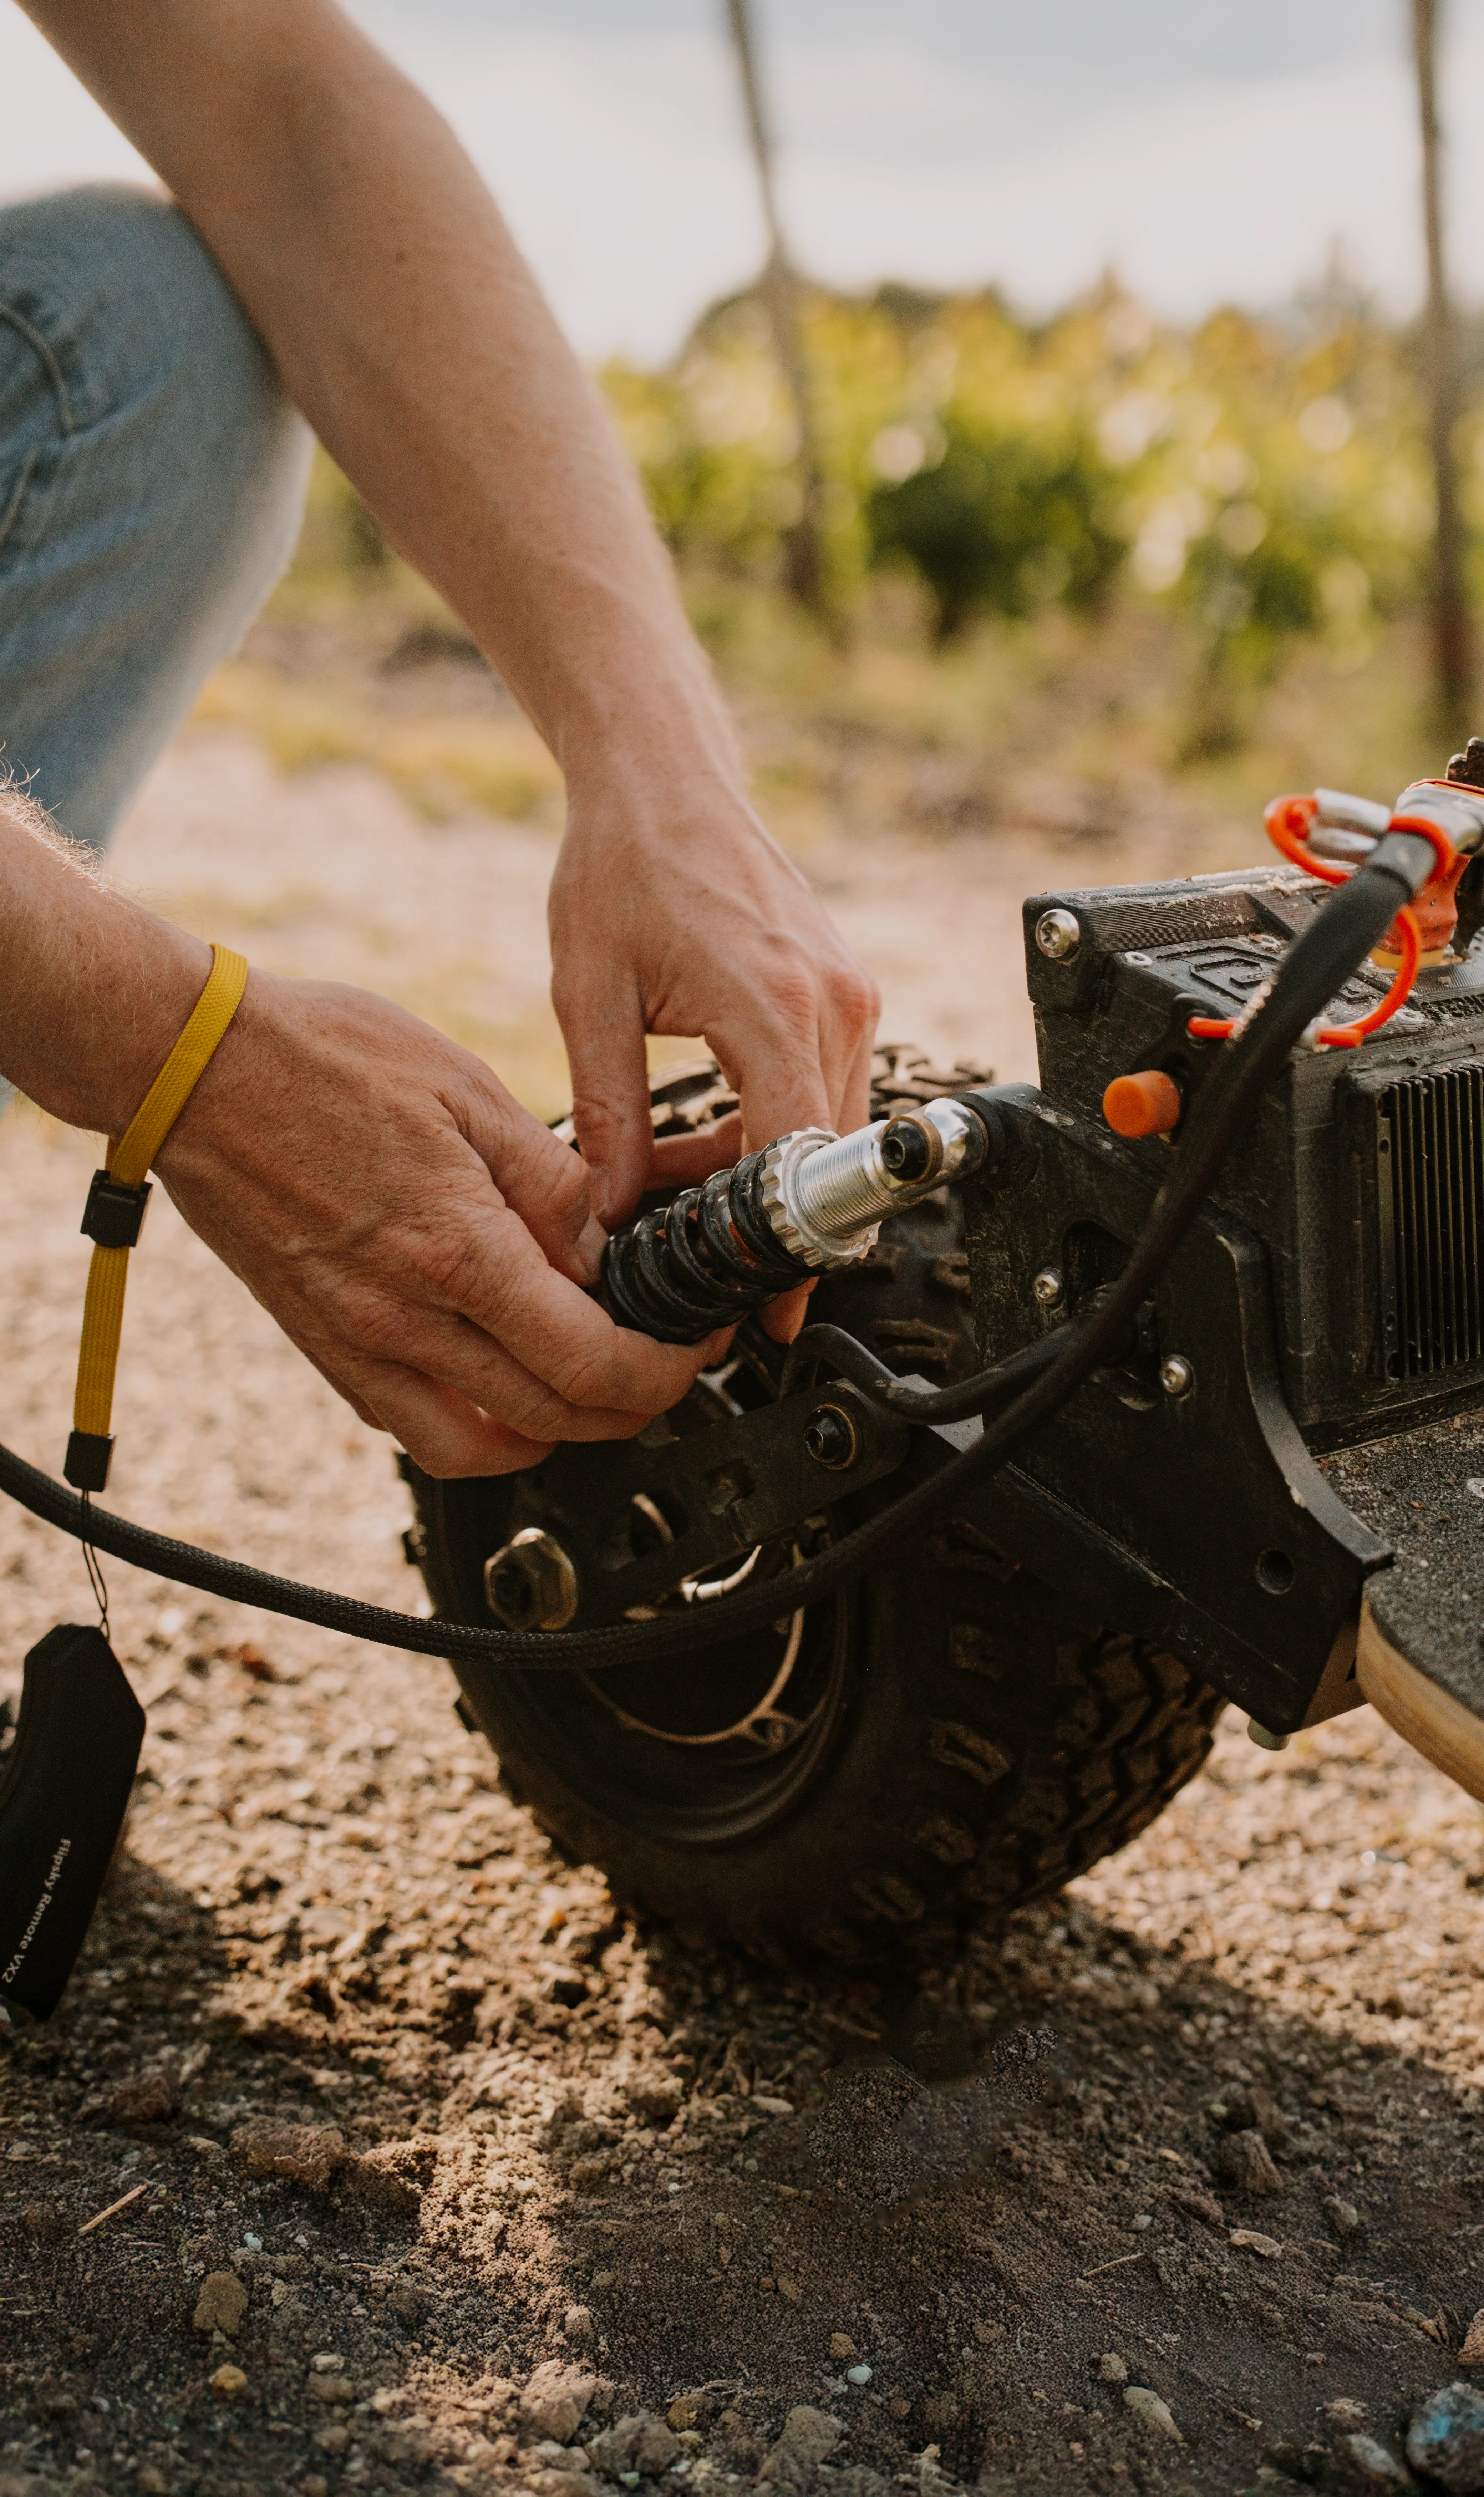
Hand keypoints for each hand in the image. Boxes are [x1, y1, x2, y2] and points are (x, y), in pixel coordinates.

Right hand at [156, 971, 722, 1476]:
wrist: (191, 1067)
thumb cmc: (321, 1058)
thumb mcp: (468, 1091)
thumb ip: (549, 1182)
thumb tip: (607, 1246)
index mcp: (457, 1249)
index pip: (589, 1360)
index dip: (660, 1373)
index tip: (690, 1350)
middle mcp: (404, 1315)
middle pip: (550, 1416)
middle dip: (630, 1408)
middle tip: (663, 1371)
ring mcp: (357, 1340)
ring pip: (483, 1444)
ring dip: (557, 1434)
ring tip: (595, 1393)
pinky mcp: (322, 1344)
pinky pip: (412, 1428)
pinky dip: (476, 1432)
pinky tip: (504, 1394)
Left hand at [548, 773, 879, 1330]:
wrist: (664, 779)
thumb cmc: (621, 866)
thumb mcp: (589, 997)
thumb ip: (606, 1114)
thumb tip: (611, 1214)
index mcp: (774, 1005)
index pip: (796, 1158)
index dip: (778, 1247)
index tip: (759, 1310)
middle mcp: (834, 1004)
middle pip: (820, 1157)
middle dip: (763, 1225)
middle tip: (701, 1276)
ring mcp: (848, 997)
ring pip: (822, 1130)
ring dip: (756, 1174)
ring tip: (672, 1190)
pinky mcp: (842, 994)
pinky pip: (818, 1090)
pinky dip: (766, 1129)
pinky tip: (700, 1140)